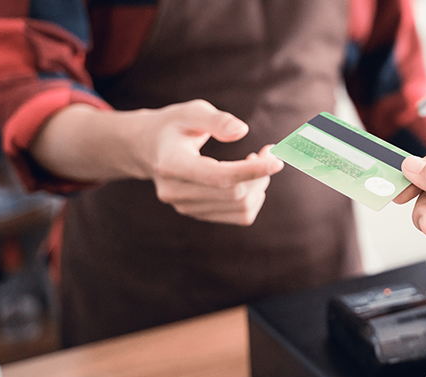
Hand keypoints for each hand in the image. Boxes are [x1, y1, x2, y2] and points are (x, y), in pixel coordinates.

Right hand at [140, 100, 283, 224]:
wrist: (147, 148)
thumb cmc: (173, 126)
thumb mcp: (191, 112)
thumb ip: (216, 120)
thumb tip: (242, 131)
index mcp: (171, 165)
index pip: (219, 177)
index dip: (252, 171)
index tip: (277, 160)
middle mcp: (175, 192)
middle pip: (235, 194)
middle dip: (260, 174)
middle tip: (268, 151)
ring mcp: (186, 207)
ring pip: (241, 208)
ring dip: (259, 185)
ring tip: (256, 161)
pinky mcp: (198, 214)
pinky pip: (239, 215)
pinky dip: (253, 196)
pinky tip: (248, 177)